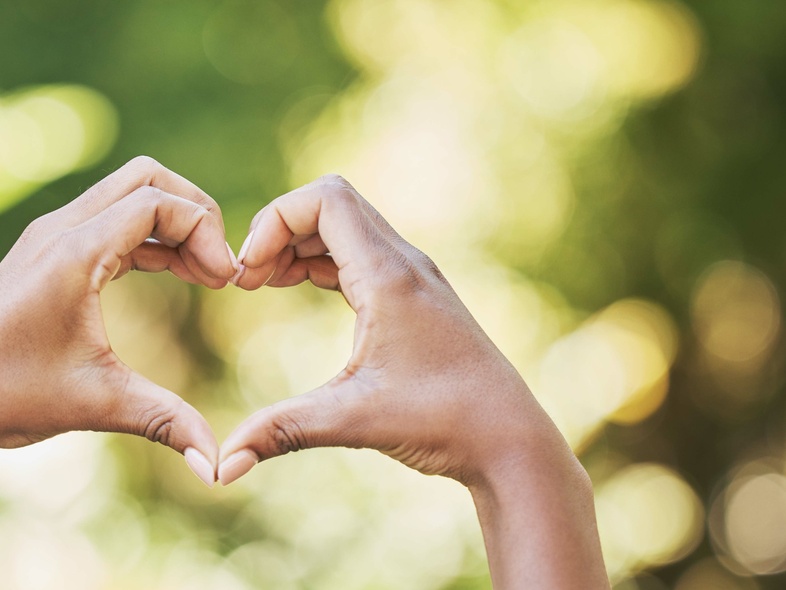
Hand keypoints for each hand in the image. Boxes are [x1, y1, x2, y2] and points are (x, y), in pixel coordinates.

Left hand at [0, 156, 236, 486]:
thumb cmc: (7, 393)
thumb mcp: (94, 403)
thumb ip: (164, 421)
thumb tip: (216, 464)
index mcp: (76, 252)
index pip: (158, 202)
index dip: (205, 232)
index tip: (225, 280)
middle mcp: (64, 230)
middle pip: (149, 179)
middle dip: (197, 213)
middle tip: (219, 267)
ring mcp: (58, 236)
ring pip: (133, 193)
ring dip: (177, 225)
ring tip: (206, 275)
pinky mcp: (58, 251)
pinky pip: (119, 221)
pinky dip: (156, 238)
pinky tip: (178, 273)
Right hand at [220, 175, 608, 587]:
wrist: (508, 436)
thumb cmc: (444, 420)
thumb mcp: (354, 420)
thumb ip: (283, 431)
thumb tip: (222, 468)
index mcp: (389, 275)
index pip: (324, 199)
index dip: (274, 221)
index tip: (248, 275)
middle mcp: (404, 263)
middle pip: (331, 205)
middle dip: (280, 231)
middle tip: (249, 280)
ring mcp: (413, 277)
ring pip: (346, 229)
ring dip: (300, 245)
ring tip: (264, 284)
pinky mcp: (415, 297)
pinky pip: (359, 255)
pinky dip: (323, 261)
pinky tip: (300, 287)